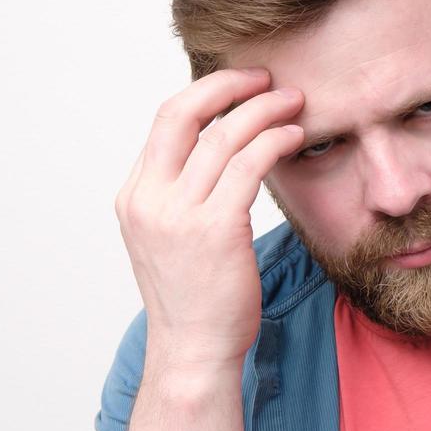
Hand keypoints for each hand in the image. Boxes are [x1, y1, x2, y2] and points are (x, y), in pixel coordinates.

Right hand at [114, 67, 305, 373]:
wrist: (194, 353)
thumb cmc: (194, 300)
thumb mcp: (171, 240)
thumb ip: (181, 196)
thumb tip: (215, 155)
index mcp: (134, 197)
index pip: (164, 123)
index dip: (204, 94)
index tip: (239, 87)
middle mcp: (148, 200)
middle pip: (181, 112)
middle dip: (226, 85)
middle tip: (264, 77)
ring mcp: (178, 215)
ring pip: (222, 135)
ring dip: (263, 110)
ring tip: (294, 102)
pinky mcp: (215, 230)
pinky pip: (248, 165)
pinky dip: (274, 141)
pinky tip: (295, 136)